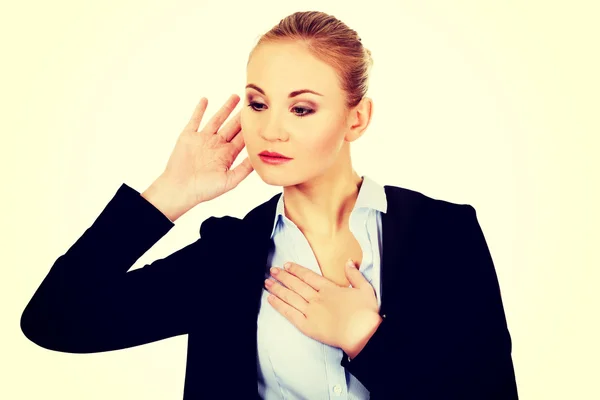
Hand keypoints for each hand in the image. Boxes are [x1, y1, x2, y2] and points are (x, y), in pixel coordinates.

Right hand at [160, 94, 253, 206]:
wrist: (180, 189)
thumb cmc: (204, 189)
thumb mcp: (229, 181)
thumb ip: (244, 169)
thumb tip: (258, 157)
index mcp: (227, 155)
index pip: (242, 138)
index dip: (251, 128)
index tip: (261, 117)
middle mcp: (216, 145)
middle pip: (232, 126)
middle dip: (242, 115)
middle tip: (252, 103)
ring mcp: (203, 139)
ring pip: (217, 119)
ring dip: (226, 108)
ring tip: (236, 97)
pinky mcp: (188, 136)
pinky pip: (195, 119)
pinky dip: (200, 109)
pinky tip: (205, 99)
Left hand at [264, 259, 382, 357]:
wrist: (362, 334)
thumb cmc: (366, 313)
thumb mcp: (365, 289)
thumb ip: (354, 274)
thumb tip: (349, 262)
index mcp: (329, 289)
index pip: (308, 276)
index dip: (296, 269)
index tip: (287, 265)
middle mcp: (317, 298)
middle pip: (296, 284)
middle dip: (283, 276)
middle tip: (272, 270)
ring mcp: (311, 312)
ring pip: (290, 297)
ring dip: (278, 289)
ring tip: (267, 283)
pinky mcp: (308, 326)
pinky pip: (290, 314)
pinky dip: (279, 306)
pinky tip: (271, 300)